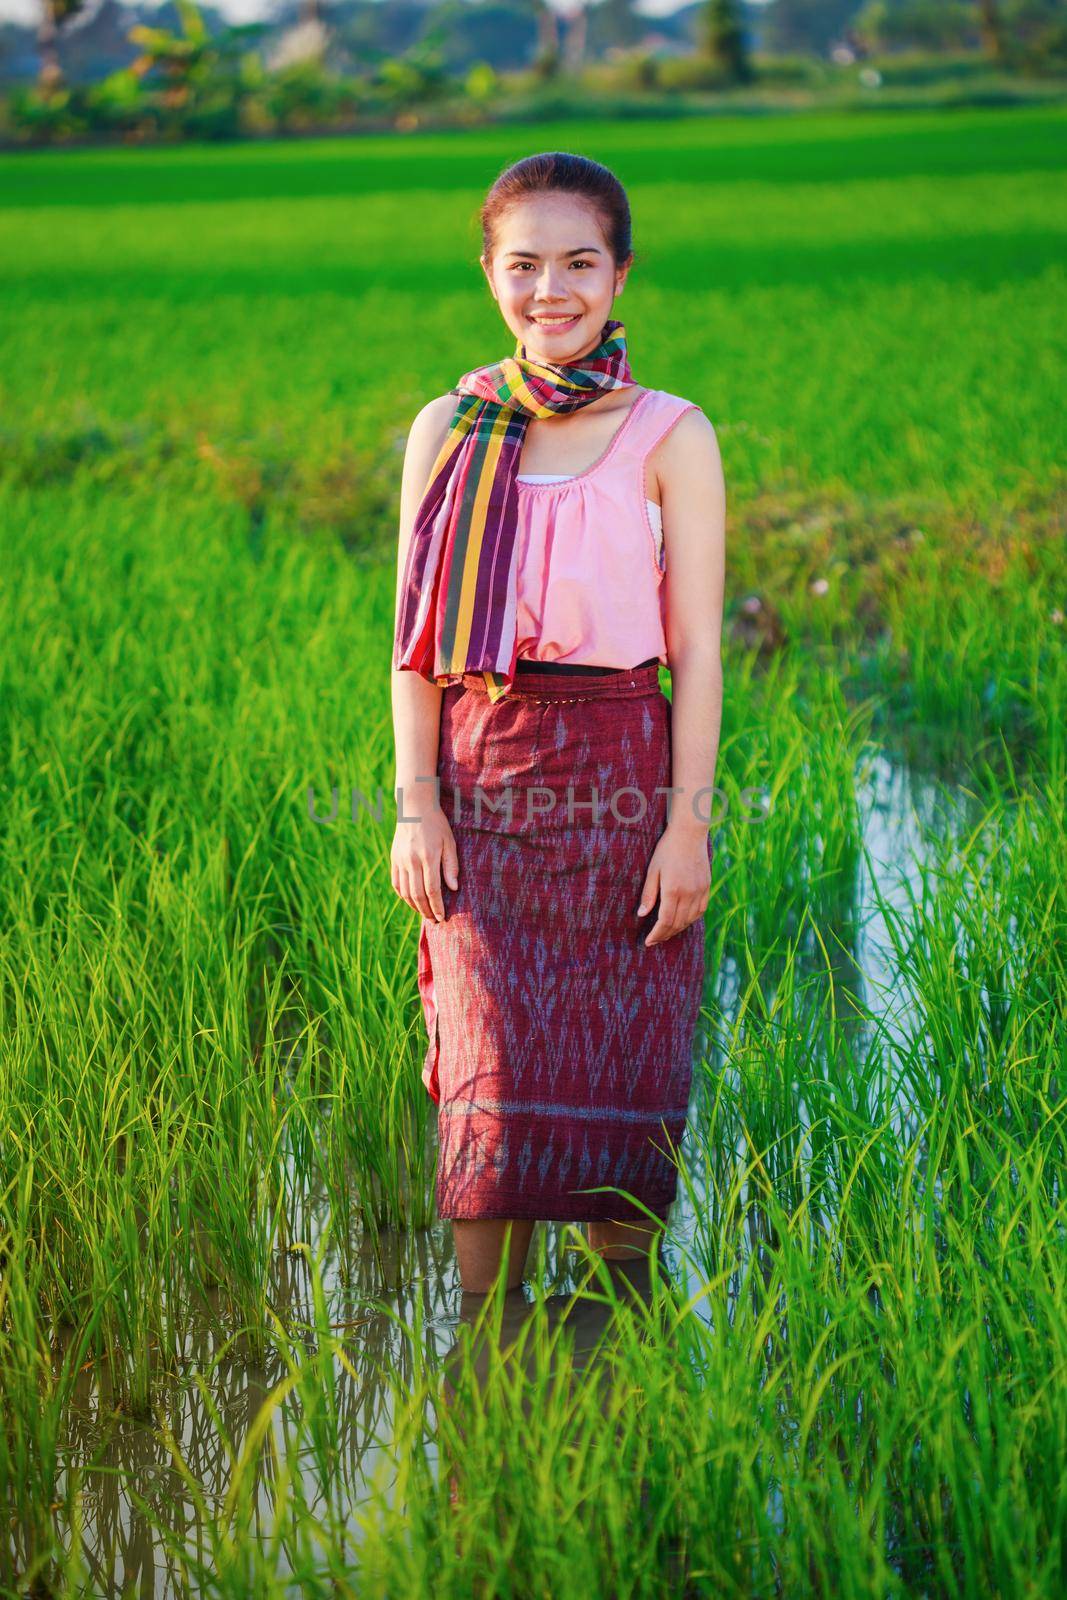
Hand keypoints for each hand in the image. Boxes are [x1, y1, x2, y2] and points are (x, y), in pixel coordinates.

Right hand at [391, 805, 459, 922]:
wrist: (414, 808)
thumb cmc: (437, 825)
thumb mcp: (449, 842)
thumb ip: (451, 866)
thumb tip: (453, 889)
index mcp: (428, 857)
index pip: (432, 890)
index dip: (437, 906)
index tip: (442, 917)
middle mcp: (412, 861)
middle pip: (418, 894)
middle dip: (426, 911)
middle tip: (434, 920)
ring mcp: (400, 861)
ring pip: (405, 892)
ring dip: (414, 906)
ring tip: (424, 913)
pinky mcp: (394, 859)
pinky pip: (396, 883)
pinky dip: (403, 895)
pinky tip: (411, 901)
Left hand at [636, 827, 710, 946]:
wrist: (689, 834)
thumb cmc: (667, 850)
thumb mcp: (652, 870)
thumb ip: (648, 894)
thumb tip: (642, 914)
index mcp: (673, 890)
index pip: (665, 921)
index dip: (657, 934)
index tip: (649, 941)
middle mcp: (689, 894)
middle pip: (678, 923)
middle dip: (665, 935)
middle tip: (655, 940)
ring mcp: (700, 891)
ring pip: (690, 919)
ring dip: (678, 929)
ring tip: (666, 933)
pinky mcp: (707, 887)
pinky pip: (700, 911)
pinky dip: (691, 920)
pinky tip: (683, 922)